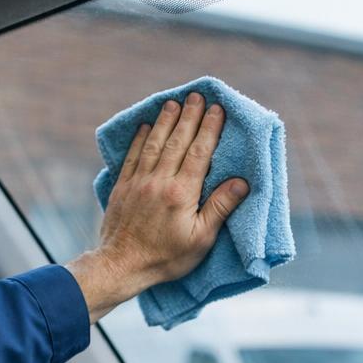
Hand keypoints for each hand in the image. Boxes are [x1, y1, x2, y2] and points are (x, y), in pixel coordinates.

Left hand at [68, 92, 249, 321]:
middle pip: (177, 141)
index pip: (199, 153)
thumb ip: (219, 208)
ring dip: (165, 121)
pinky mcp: (122, 187)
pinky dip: (140, 138)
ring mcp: (137, 181)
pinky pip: (132, 155)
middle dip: (189, 117)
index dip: (209, 129)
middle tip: (197, 96)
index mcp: (182, 193)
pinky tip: (145, 126)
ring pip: (154, 143)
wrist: (122, 266)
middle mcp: (159, 180)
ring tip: (174, 103)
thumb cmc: (166, 258)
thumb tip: (240, 183)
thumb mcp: (200, 240)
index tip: (217, 109)